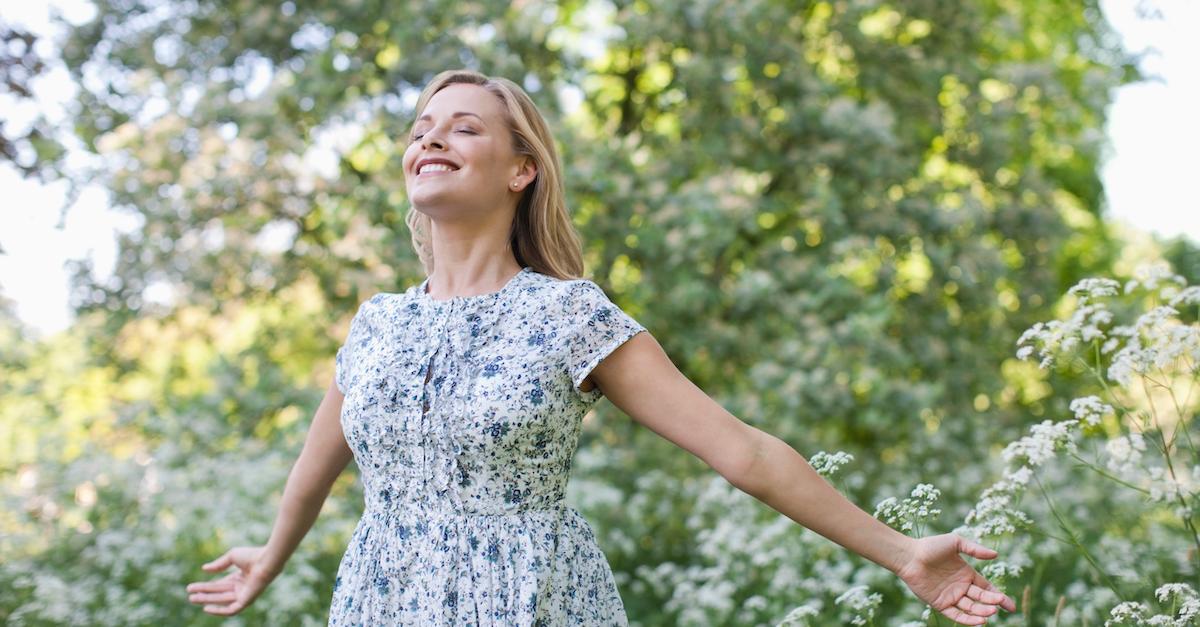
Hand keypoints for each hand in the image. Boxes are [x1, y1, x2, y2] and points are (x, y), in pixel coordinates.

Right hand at [185, 546, 275, 615]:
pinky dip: (219, 611)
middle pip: (218, 593)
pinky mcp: (246, 601)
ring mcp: (244, 595)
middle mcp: (241, 588)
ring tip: (192, 598)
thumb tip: (204, 569)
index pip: (219, 585)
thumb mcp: (232, 557)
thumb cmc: (252, 555)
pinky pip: (231, 610)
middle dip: (203, 594)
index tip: (191, 587)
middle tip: (189, 595)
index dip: (205, 586)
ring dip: (207, 600)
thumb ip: (219, 564)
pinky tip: (206, 608)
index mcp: (239, 578)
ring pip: (221, 600)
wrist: (266, 560)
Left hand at [894, 533, 1016, 624]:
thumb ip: (975, 549)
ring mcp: (950, 596)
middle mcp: (960, 587)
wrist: (909, 556)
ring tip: (990, 613)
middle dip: (991, 603)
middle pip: (981, 599)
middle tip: (998, 605)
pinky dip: (967, 620)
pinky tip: (978, 622)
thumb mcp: (955, 543)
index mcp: (967, 574)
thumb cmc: (931, 546)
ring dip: (981, 612)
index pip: (987, 588)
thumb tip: (996, 554)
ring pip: (970, 609)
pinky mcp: (940, 604)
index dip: (999, 597)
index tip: (1010, 605)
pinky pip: (956, 615)